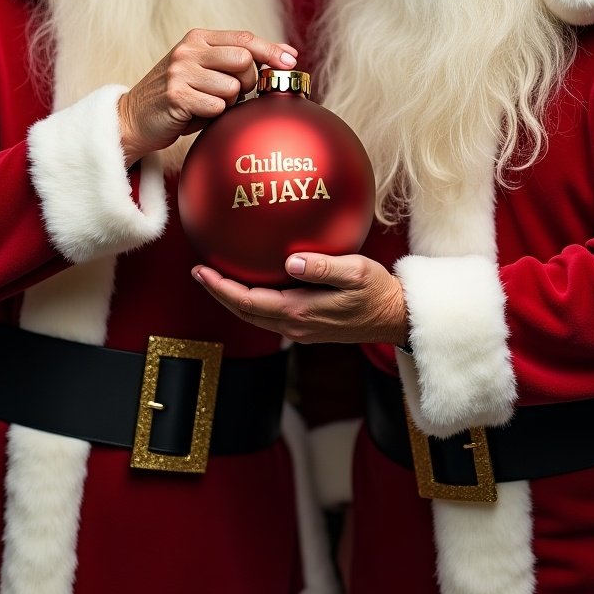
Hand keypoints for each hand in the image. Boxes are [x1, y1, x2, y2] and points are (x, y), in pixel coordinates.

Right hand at [118, 29, 297, 165]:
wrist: (133, 118)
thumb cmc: (180, 97)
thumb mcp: (206, 70)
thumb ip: (239, 62)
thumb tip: (287, 55)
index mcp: (198, 38)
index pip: (244, 38)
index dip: (271, 50)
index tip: (291, 61)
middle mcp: (189, 50)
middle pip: (244, 61)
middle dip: (247, 82)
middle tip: (232, 93)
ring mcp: (181, 71)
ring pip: (233, 87)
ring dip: (228, 102)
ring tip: (207, 104)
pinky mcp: (176, 95)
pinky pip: (217, 107)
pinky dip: (213, 115)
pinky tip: (195, 113)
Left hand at [192, 252, 408, 345]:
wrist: (394, 318)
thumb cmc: (377, 292)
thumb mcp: (357, 272)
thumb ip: (324, 267)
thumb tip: (293, 263)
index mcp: (301, 312)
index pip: (249, 302)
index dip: (221, 288)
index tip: (202, 271)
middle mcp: (295, 326)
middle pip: (245, 312)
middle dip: (219, 293)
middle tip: (198, 271)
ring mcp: (301, 330)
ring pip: (255, 316)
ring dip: (233, 298)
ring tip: (216, 278)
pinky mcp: (307, 328)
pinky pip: (270, 315)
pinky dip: (252, 301)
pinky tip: (251, 284)